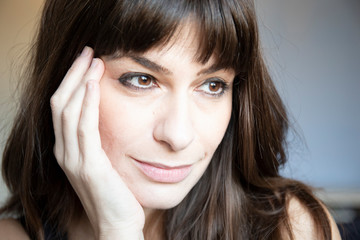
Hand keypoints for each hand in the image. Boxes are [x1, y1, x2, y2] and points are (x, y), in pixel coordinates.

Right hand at [50, 47, 144, 238]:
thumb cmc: (114, 192)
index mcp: (68, 149)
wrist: (117, 223)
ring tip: (92, 60)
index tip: (86, 61)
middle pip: (61, 103)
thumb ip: (98, 140)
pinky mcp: (88, 165)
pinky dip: (87, 103)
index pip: (62, 107)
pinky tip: (94, 85)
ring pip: (68, 111)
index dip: (71, 81)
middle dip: (73, 74)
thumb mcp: (103, 161)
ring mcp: (74, 159)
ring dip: (80, 82)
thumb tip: (107, 115)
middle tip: (87, 52)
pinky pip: (84, 128)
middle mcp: (65, 151)